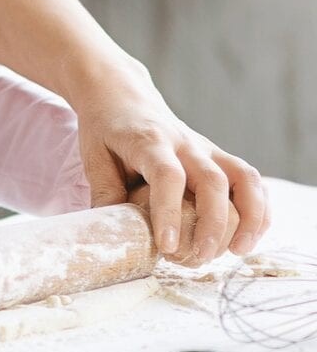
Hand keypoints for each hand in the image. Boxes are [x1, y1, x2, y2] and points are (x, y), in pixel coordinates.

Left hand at [73, 60, 269, 264]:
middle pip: (213, 181)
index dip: (170, 212)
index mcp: (150, 142)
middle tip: (199, 257)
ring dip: (249, 216)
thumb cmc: (106, 128)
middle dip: (212, 224)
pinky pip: (249, 179)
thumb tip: (114, 233)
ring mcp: (206, 148)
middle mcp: (185, 143)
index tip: (167, 245)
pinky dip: (258, 207)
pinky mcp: (217, 155)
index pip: (168, 177)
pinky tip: (249, 236)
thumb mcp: (94, 156)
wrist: (123, 95)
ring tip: (238, 251)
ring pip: (242, 178)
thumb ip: (104, 191)